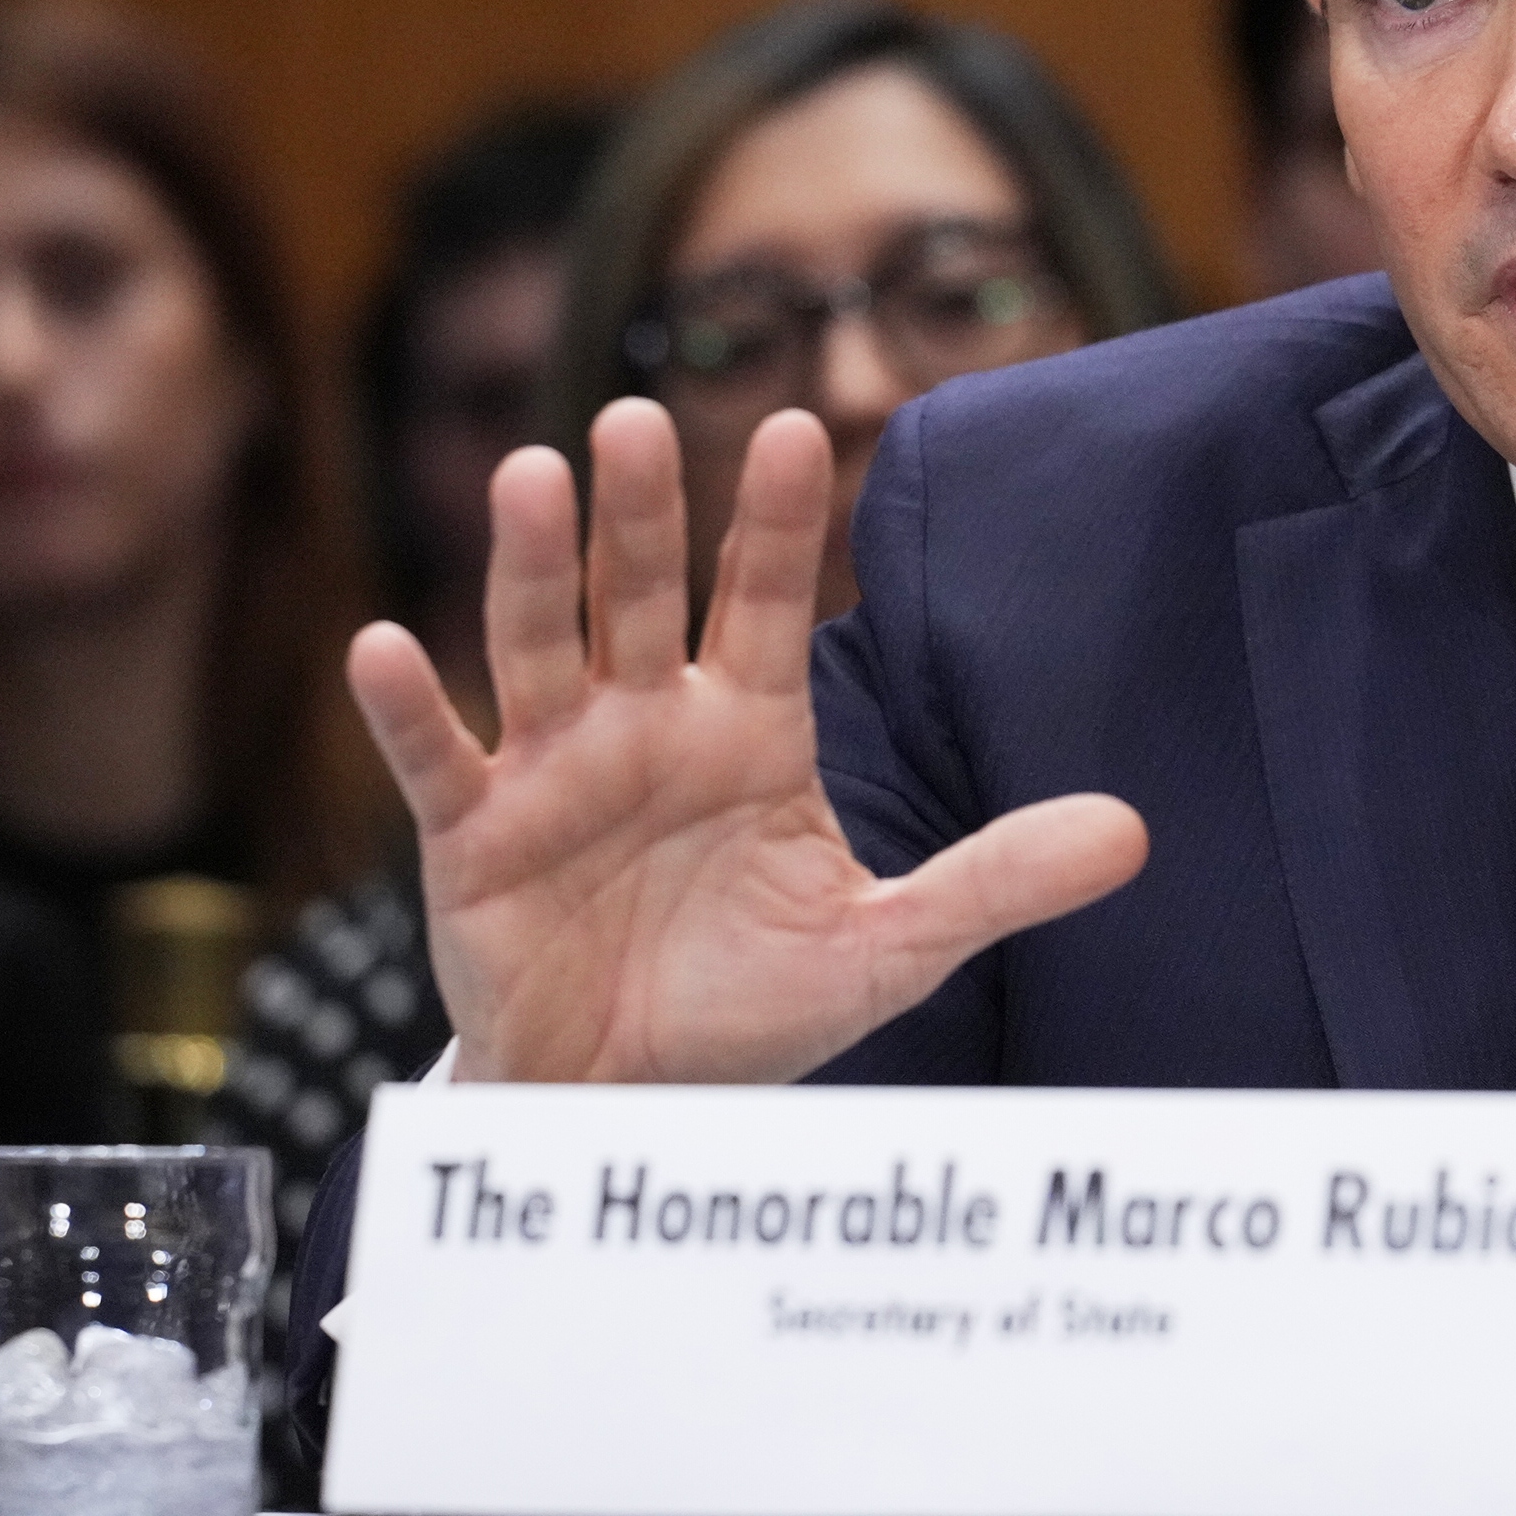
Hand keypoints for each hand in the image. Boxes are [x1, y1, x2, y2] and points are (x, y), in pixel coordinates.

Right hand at [345, 400, 1146, 1083]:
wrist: (641, 1100)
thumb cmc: (756, 1003)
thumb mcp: (891, 944)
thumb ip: (999, 878)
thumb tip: (1134, 831)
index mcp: (752, 729)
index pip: (769, 601)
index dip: (779, 520)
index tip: (797, 424)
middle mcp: (650, 724)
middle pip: (646, 593)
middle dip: (644, 510)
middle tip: (639, 414)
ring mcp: (556, 772)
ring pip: (541, 645)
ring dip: (533, 564)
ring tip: (530, 474)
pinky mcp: (475, 841)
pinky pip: (436, 764)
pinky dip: (407, 710)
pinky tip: (381, 646)